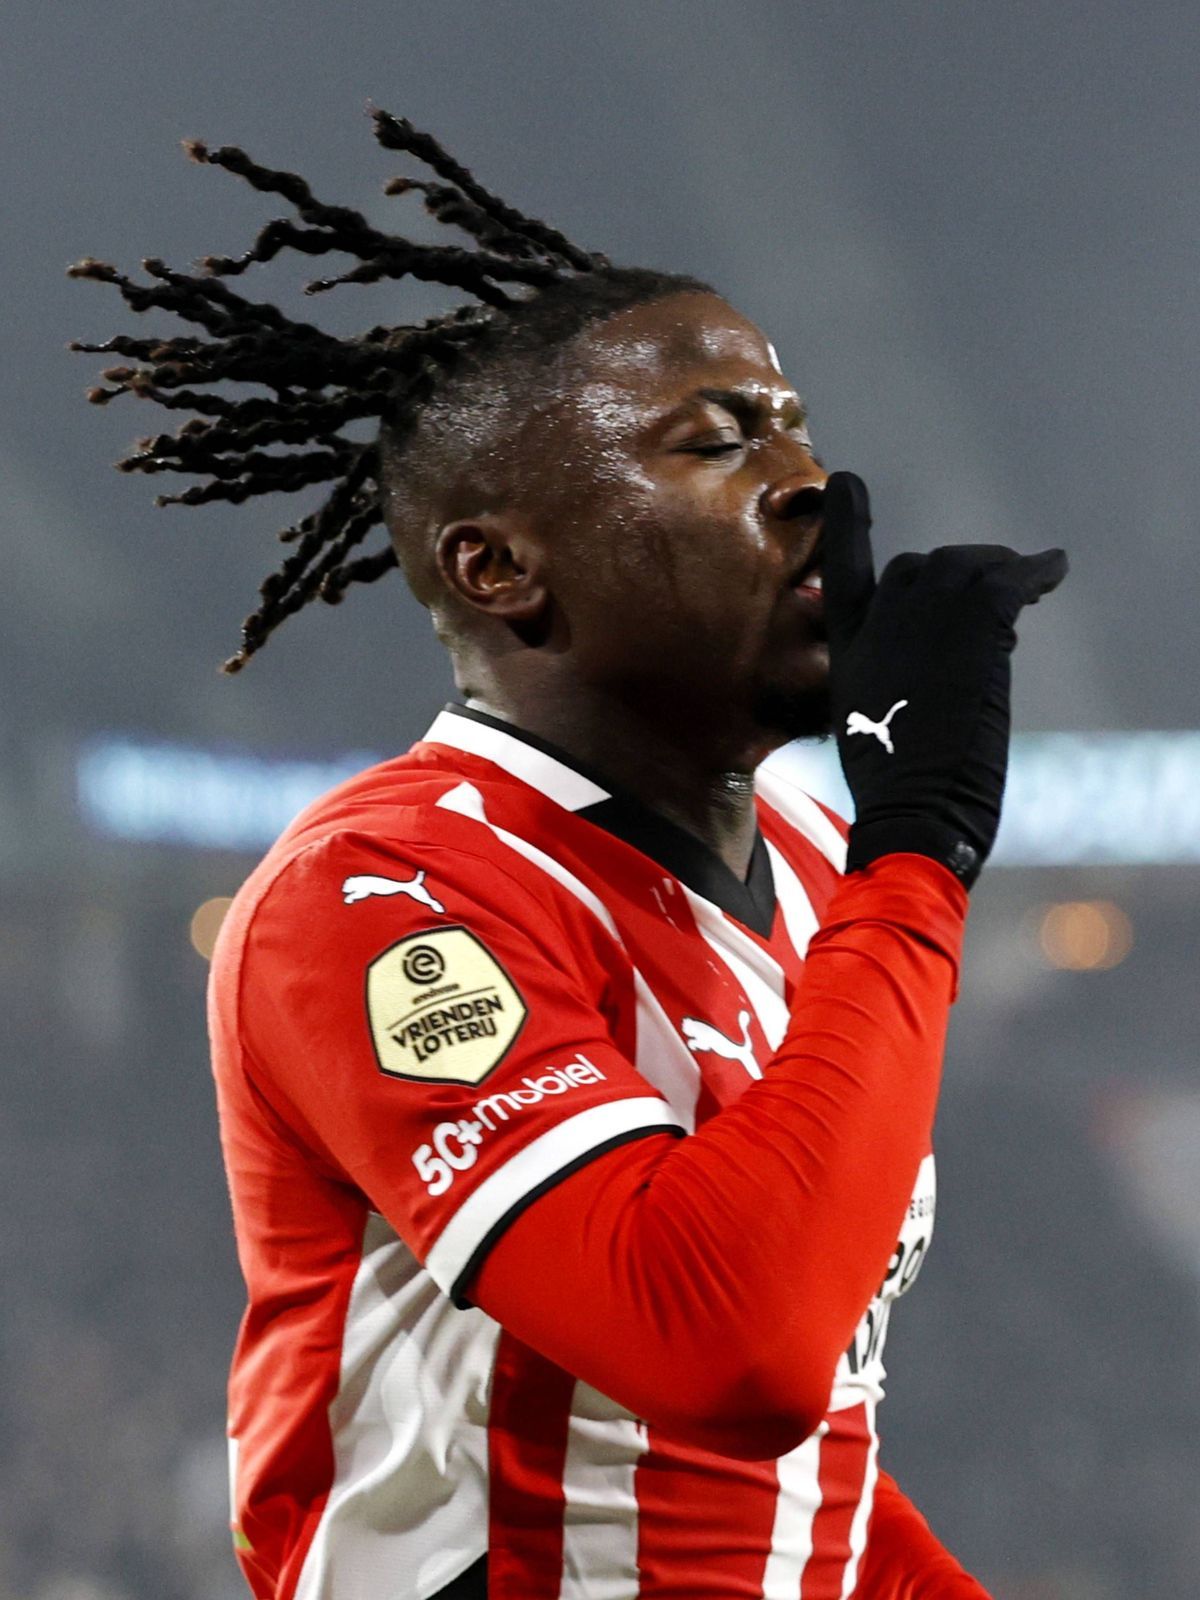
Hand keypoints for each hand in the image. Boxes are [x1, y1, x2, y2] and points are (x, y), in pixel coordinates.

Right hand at [821, 471, 1066, 886]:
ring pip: (968, 565)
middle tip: (985, 602)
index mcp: (848, 643)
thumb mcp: (866, 721)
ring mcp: (930, 613)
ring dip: (998, 572)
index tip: (846, 480)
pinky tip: (1053, 570)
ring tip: (1024, 579)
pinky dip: (1038, 571)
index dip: (846, 521)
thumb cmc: (892, 786)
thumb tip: (906, 670)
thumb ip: (879, 678)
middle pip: (919, 566)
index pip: (843, 568)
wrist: (916, 804)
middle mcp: (885, 616)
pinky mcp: (977, 622)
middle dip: (952, 576)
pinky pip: (1013, 577)